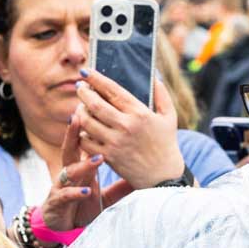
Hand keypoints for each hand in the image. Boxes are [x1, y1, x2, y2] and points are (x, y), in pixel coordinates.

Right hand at [39, 111, 132, 232]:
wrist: (62, 225)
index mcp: (82, 166)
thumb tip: (145, 173)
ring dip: (84, 165)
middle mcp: (70, 172)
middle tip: (84, 117)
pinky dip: (76, 192)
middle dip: (75, 132)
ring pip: (70, 170)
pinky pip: (66, 195)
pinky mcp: (58, 202)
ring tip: (98, 158)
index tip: (100, 112)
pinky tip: (87, 191)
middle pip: (71, 148)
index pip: (85, 142)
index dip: (90, 128)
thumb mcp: (106, 193)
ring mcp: (62, 186)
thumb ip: (122, 183)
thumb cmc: (84, 204)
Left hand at [75, 72, 185, 188]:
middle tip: (79, 86)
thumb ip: (162, 95)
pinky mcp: (108, 157)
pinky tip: (83, 127)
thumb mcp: (169, 116)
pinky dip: (81, 133)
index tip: (86, 71)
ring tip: (80, 106)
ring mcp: (115, 142)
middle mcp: (126, 126)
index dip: (96, 79)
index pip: (113, 90)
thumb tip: (154, 77)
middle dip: (83, 92)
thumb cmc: (166, 144)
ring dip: (79, 111)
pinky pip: (86, 142)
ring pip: (87, 122)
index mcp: (140, 113)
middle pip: (95, 104)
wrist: (163, 176)